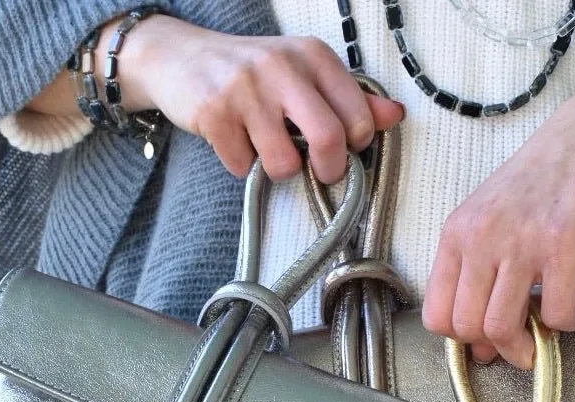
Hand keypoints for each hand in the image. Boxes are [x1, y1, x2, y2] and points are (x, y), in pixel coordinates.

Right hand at [116, 15, 404, 182]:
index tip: (341, 148)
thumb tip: (394, 116)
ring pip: (284, 164)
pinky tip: (234, 141)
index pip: (359, 117)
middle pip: (329, 139)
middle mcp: (282, 66)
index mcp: (314, 56)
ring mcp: (246, 89)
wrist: (179, 57)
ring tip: (265, 147)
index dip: (355, 146)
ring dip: (277, 169)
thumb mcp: (305, 75)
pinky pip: (243, 167)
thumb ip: (350, 97)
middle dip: (328, 169)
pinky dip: (240, 164)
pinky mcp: (214, 113)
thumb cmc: (254, 75)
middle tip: (318, 172)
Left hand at [422, 78, 574, 366]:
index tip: (489, 336)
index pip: (437, 315)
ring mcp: (521, 241)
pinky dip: (570, 321)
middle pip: (467, 328)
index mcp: (457, 234)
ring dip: (530, 344)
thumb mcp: (492, 221)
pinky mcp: (564, 244)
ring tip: (549, 322)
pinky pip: (557, 314)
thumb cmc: (542, 180)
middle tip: (525, 338)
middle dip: (498, 346)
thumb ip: (481, 278)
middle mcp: (480, 238)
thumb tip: (483, 349)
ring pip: (502, 328)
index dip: (463, 338)